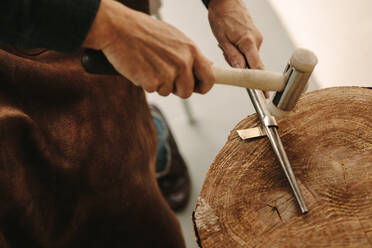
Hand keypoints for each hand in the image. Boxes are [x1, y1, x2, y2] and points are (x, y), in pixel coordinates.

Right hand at [84, 0, 213, 97]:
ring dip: (159, 83)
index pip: (209, 77)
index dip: (203, 86)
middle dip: (177, 88)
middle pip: (187, 91)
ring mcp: (167, 74)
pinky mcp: (151, 82)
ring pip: (168, 92)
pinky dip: (146, 83)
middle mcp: (182, 63)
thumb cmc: (145, 31)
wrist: (119, 28)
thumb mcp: (175, 38)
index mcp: (191, 50)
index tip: (198, 89)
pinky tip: (140, 67)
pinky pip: (152, 90)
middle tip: (164, 75)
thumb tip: (203, 67)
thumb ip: (189, 54)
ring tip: (149, 65)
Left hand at [208, 0, 267, 96]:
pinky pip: (248, 50)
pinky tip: (230, 40)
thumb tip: (240, 72)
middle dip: (239, 65)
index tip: (265, 94)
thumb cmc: (222, 16)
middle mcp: (257, 40)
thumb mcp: (222, 39)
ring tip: (226, 42)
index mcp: (248, 42)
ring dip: (237, 56)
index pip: (257, 67)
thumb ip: (232, 57)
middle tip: (226, 51)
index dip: (260, 83)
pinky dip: (239, 50)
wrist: (226, 0)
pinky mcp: (255, 37)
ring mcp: (257, 38)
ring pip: (248, 57)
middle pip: (251, 63)